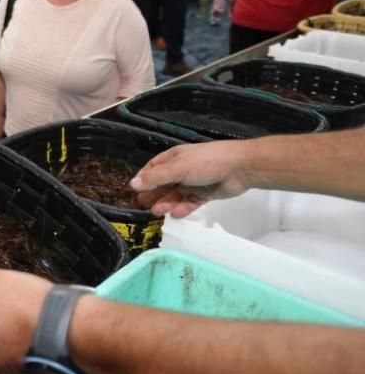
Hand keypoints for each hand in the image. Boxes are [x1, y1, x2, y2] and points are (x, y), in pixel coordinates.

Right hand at [131, 141, 250, 216]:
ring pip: (175, 195)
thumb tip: (133, 184)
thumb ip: (155, 178)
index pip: (152, 169)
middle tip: (143, 206)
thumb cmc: (205, 162)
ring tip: (158, 213)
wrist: (239, 168)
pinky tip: (176, 214)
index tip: (133, 192)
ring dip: (166, 203)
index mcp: (173, 159)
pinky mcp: (204, 195)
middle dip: (153, 195)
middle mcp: (181, 170)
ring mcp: (193, 183)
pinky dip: (183, 208)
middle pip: (162, 184)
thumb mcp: (177, 168)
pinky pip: (189, 203)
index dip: (143, 180)